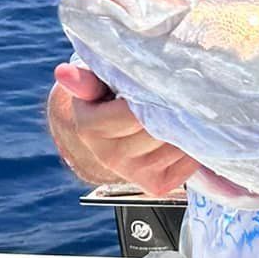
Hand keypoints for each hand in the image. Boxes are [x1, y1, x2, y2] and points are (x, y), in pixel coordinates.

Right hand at [48, 63, 198, 196]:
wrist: (114, 132)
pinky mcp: (157, 185)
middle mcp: (109, 156)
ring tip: (187, 108)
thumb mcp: (95, 82)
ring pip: (176, 145)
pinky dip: (194, 145)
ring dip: (187, 126)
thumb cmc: (108, 96)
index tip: (166, 80)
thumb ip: (85, 79)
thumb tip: (63, 72)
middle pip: (157, 130)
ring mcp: (134, 174)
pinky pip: (188, 161)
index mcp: (90, 128)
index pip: (131, 115)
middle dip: (173, 110)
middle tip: (186, 91)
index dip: (153, 96)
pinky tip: (186, 131)